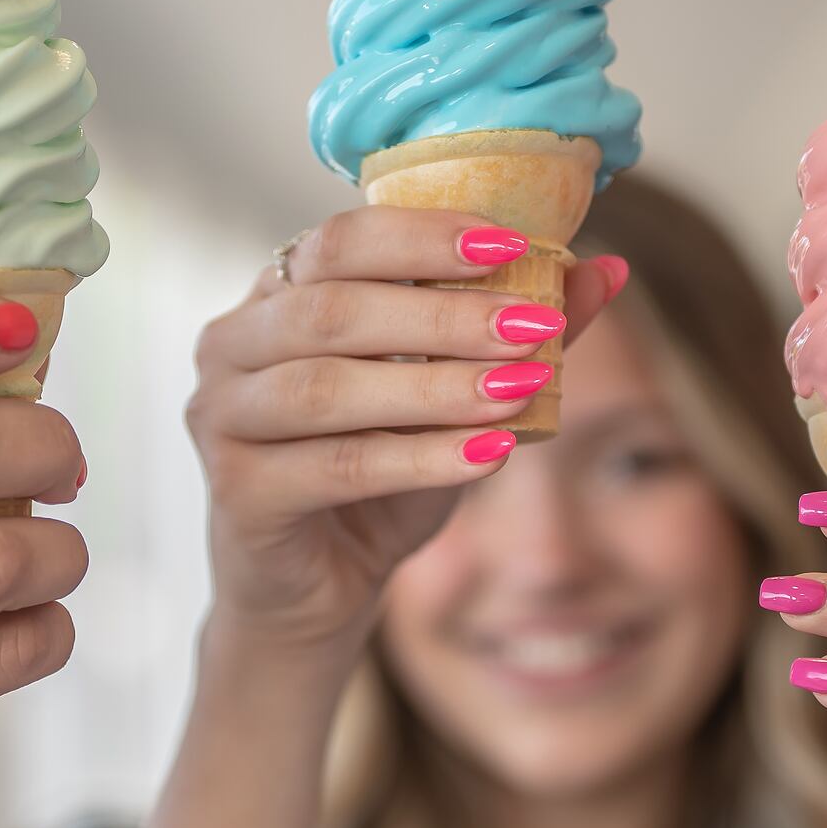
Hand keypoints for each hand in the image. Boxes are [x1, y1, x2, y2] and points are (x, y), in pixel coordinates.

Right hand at [187, 210, 623, 662]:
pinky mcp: (237, 490)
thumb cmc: (378, 477)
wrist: (318, 590)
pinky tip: (488, 456)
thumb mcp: (454, 399)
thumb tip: (604, 271)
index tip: (512, 245)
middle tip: (534, 322)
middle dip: (443, 313)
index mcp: (275, 295)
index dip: (423, 237)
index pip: (341, 239)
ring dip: (435, 384)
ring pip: (329, 387)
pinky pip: (334, 466)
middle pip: (333, 307)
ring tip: (521, 388)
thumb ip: (513, 334)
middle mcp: (231, 344)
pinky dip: (417, 458)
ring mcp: (221, 417)